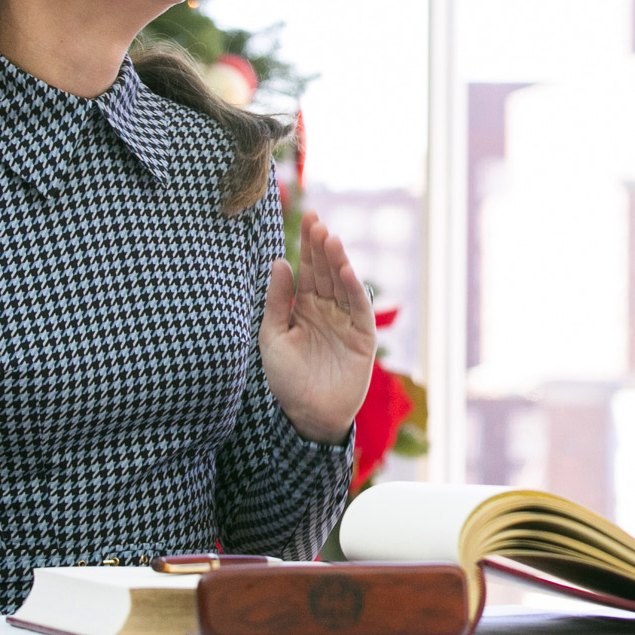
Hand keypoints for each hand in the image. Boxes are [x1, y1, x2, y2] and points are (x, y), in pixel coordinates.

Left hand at [259, 213, 379, 444]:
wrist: (305, 416)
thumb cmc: (286, 379)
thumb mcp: (272, 337)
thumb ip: (277, 301)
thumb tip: (279, 263)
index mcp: (306, 307)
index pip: (308, 269)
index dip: (308, 245)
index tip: (308, 218)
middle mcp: (328, 310)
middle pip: (326, 272)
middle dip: (322, 248)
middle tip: (317, 222)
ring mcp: (346, 322)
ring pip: (343, 285)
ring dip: (338, 262)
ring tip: (330, 240)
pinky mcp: (362, 337)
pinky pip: (358, 309)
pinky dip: (353, 289)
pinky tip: (345, 272)